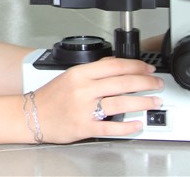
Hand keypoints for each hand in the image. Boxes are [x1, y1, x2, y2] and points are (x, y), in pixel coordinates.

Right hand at [34, 57, 161, 142]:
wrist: (31, 115)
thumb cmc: (50, 97)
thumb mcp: (70, 75)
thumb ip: (94, 69)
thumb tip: (115, 63)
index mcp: (80, 73)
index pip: (115, 65)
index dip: (136, 66)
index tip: (148, 68)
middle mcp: (83, 89)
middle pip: (121, 82)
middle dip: (145, 82)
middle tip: (157, 84)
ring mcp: (84, 109)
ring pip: (120, 102)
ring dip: (142, 102)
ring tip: (154, 101)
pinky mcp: (84, 127)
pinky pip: (110, 127)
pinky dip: (126, 126)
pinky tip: (137, 124)